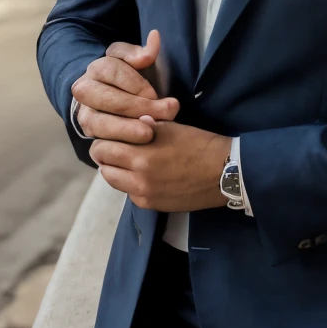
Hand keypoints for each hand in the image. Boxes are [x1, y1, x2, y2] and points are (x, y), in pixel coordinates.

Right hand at [72, 29, 179, 145]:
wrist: (117, 103)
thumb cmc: (132, 81)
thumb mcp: (139, 64)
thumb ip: (144, 53)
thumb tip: (154, 37)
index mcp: (98, 67)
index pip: (113, 70)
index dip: (136, 83)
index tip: (156, 94)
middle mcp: (85, 89)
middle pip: (107, 98)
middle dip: (136, 107)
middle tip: (164, 114)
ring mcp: (85, 113)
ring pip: (98, 122)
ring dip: (125, 129)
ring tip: (149, 134)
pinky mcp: (89, 135)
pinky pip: (99, 141)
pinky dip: (118, 144)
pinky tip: (137, 147)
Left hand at [90, 120, 231, 210]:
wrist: (224, 172)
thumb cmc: (198, 143)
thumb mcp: (169, 126)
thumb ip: (142, 124)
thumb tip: (125, 121)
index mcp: (140, 155)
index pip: (102, 147)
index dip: (104, 138)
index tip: (110, 133)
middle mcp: (138, 179)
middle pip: (103, 166)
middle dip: (106, 155)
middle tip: (116, 146)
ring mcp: (145, 195)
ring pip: (114, 182)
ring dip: (117, 170)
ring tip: (130, 159)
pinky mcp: (153, 206)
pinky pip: (130, 193)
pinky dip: (131, 183)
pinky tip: (145, 173)